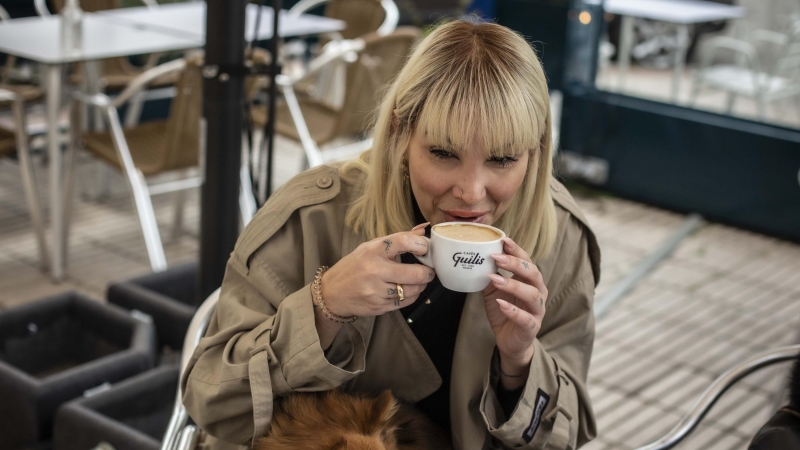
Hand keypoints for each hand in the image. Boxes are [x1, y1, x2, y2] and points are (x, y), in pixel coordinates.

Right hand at [320, 223, 435, 317]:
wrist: (332, 293)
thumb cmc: (354, 266)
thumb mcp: (370, 247)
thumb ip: (398, 239)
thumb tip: (424, 230)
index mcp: (372, 251)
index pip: (403, 241)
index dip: (421, 244)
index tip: (425, 248)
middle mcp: (374, 271)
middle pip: (414, 273)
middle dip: (428, 272)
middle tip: (429, 270)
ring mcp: (376, 291)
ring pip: (412, 290)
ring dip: (421, 285)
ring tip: (419, 280)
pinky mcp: (379, 307)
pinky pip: (405, 302)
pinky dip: (412, 295)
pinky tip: (409, 290)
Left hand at [483, 237, 547, 378]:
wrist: (509, 341)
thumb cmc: (504, 311)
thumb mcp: (493, 291)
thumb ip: (490, 276)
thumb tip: (476, 258)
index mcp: (530, 281)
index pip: (527, 260)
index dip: (516, 250)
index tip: (503, 239)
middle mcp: (538, 293)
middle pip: (533, 274)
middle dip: (516, 263)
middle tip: (497, 257)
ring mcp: (537, 310)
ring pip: (532, 294)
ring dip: (513, 285)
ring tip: (495, 279)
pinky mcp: (532, 327)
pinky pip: (526, 318)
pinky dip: (513, 311)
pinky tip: (502, 304)